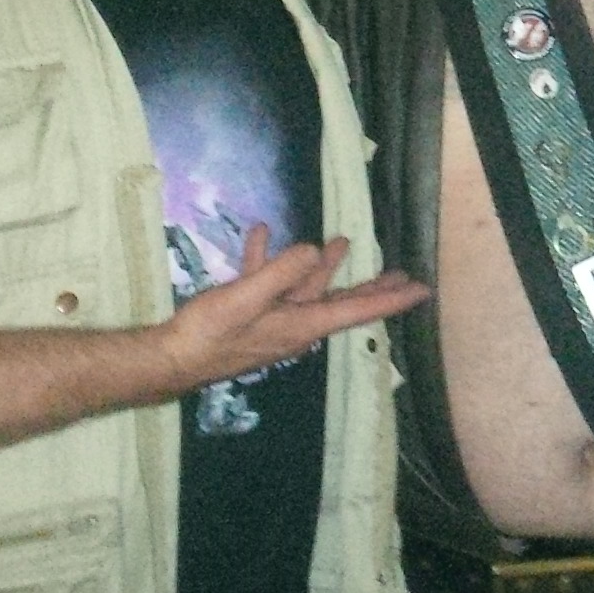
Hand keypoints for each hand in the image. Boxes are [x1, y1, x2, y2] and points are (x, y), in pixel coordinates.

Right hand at [158, 224, 429, 392]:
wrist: (171, 357)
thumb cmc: (211, 332)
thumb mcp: (247, 297)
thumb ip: (283, 272)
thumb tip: (315, 250)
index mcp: (303, 325)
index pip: (358, 309)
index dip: (392, 299)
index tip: (422, 290)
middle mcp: (296, 326)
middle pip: (341, 301)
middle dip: (369, 285)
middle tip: (399, 274)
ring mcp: (273, 321)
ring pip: (306, 289)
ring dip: (319, 265)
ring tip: (339, 241)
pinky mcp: (250, 316)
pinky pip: (267, 285)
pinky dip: (269, 261)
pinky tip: (261, 235)